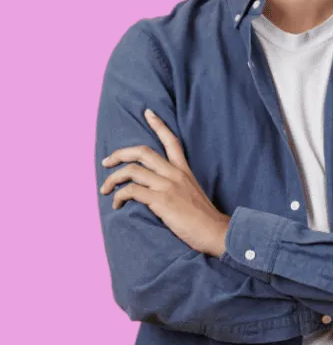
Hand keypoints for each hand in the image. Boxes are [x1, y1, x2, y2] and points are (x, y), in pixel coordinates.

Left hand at [99, 108, 230, 257]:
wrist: (215, 232)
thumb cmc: (203, 218)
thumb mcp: (192, 192)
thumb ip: (176, 185)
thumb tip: (155, 188)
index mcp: (184, 170)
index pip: (171, 140)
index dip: (159, 124)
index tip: (148, 112)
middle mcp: (175, 173)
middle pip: (143, 151)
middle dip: (120, 154)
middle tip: (106, 162)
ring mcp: (167, 186)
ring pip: (132, 171)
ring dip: (113, 178)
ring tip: (105, 190)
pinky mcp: (161, 200)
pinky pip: (132, 191)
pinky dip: (119, 196)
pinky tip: (117, 205)